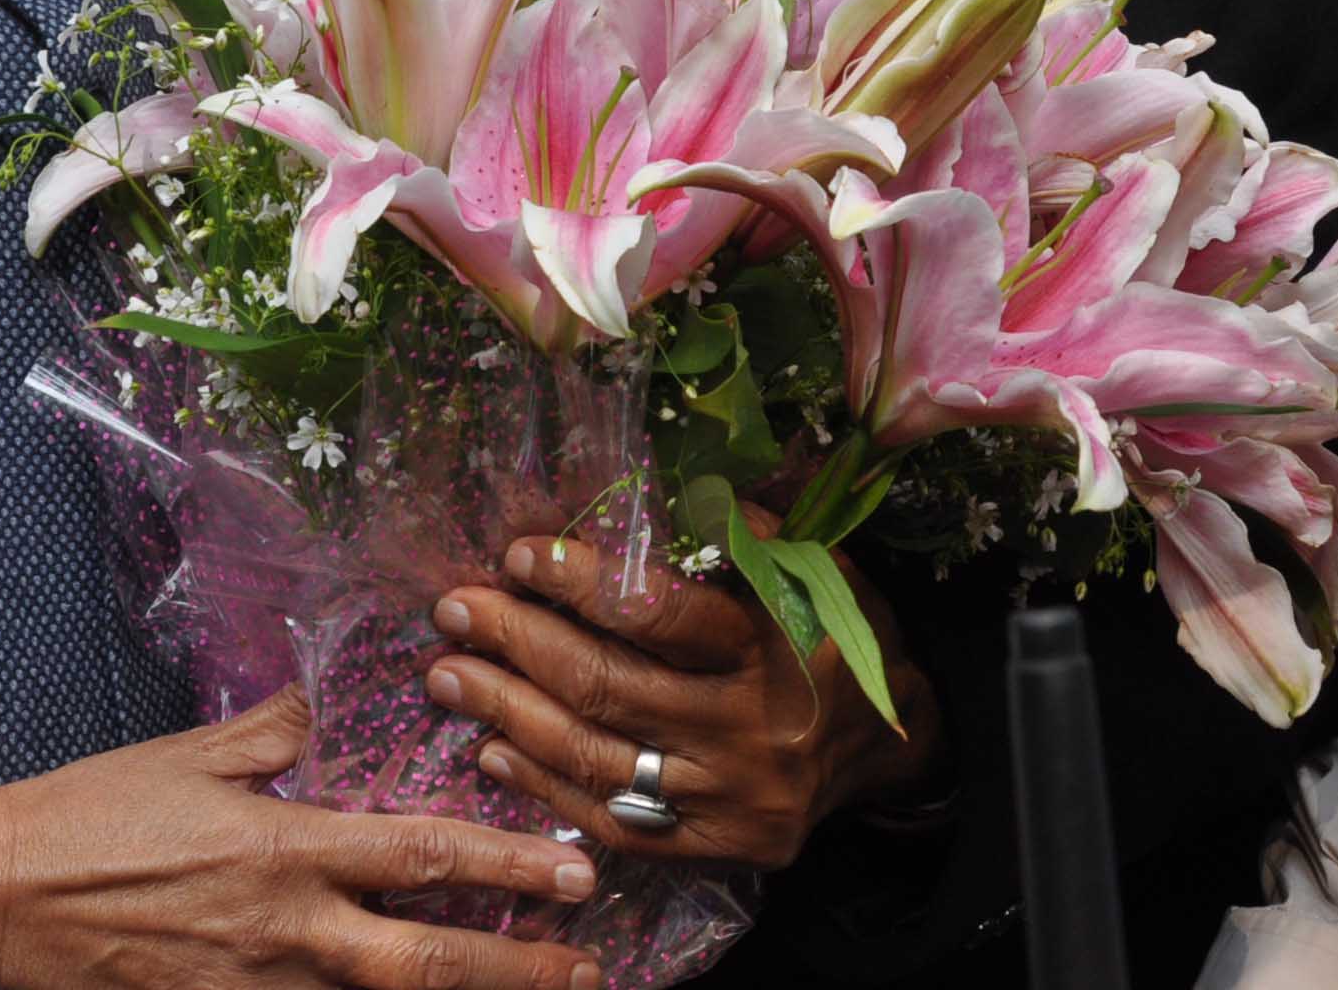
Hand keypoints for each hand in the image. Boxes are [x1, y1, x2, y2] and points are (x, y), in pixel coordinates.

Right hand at [0, 687, 602, 989]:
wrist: (1, 897)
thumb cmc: (91, 816)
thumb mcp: (189, 752)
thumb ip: (270, 731)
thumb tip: (318, 710)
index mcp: (286, 845)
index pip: (424, 854)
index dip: (509, 863)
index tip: (574, 873)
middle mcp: (287, 928)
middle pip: (427, 962)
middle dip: (517, 970)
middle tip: (589, 971)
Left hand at [423, 532, 943, 871]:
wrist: (889, 742)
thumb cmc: (828, 631)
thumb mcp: (806, 565)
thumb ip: (731, 531)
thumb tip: (637, 489)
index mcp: (775, 643)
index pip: (659, 612)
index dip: (579, 581)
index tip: (516, 553)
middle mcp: (753, 728)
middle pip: (609, 687)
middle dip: (518, 643)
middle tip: (454, 609)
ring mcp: (732, 798)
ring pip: (598, 757)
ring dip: (508, 712)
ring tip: (448, 674)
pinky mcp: (717, 848)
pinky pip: (613, 821)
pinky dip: (544, 785)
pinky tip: (494, 748)